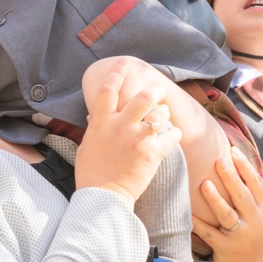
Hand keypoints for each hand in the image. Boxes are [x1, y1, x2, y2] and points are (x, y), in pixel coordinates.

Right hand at [75, 59, 180, 206]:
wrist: (103, 198)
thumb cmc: (92, 173)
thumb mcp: (88, 145)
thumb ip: (96, 127)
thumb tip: (95, 115)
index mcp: (101, 122)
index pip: (108, 89)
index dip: (116, 73)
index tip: (124, 63)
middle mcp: (119, 126)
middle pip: (143, 97)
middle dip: (155, 90)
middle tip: (159, 90)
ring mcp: (137, 138)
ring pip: (159, 114)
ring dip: (164, 114)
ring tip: (163, 119)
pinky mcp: (152, 153)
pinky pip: (170, 135)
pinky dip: (174, 134)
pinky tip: (173, 135)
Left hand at [190, 146, 262, 261]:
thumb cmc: (253, 230)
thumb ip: (256, 189)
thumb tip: (239, 155)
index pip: (257, 184)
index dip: (245, 167)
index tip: (232, 151)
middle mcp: (256, 222)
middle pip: (242, 196)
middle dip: (231, 178)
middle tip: (218, 160)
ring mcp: (241, 236)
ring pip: (227, 215)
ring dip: (215, 199)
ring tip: (204, 184)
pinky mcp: (226, 248)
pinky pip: (210, 234)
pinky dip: (199, 223)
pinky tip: (189, 212)